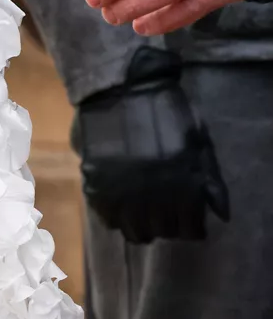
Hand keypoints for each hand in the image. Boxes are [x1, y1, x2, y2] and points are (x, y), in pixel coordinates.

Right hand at [72, 47, 229, 242]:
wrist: (122, 86)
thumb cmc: (167, 111)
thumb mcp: (198, 141)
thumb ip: (210, 179)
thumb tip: (221, 215)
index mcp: (181, 181)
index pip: (190, 228)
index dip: (191, 226)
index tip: (188, 219)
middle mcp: (152, 192)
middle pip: (163, 232)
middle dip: (168, 224)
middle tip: (165, 212)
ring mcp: (121, 191)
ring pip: (135, 232)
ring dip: (143, 226)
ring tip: (143, 212)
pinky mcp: (96, 185)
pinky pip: (108, 219)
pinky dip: (117, 218)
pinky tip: (122, 204)